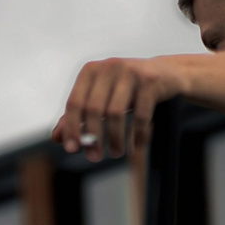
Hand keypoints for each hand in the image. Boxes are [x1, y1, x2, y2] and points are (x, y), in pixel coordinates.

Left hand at [53, 55, 187, 158]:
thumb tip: (57, 138)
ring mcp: (131, 71)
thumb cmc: (126, 90)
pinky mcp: (151, 81)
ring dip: (115, 139)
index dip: (72, 128)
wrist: (166, 73)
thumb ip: (78, 116)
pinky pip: (141, 115)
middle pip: (94, 110)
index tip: (72, 149)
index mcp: (91, 71)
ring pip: (116, 113)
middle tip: (95, 158)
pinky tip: (137, 146)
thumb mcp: (100, 99)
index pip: (75, 103)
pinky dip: (138, 134)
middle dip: (93, 138)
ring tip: (116, 153)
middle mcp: (109, 67)